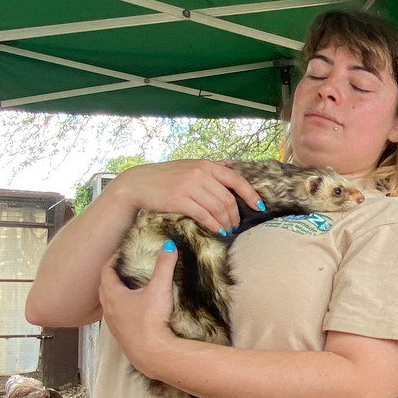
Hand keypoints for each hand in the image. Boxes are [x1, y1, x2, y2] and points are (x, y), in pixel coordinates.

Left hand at [98, 247, 177, 375]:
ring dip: (115, 296)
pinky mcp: (122, 337)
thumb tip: (168, 245)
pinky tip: (134, 312)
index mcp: (113, 295)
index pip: (106, 272)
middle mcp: (109, 310)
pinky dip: (121, 311)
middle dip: (111, 277)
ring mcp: (114, 325)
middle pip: (104, 289)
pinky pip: (117, 319)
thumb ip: (164, 265)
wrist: (152, 353)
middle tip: (123, 270)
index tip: (121, 254)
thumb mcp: (159, 289)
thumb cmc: (151, 321)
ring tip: (128, 290)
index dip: (112, 261)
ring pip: (108, 306)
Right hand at [109, 160, 264, 235]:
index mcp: (207, 165)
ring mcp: (190, 186)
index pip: (237, 180)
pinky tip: (217, 231)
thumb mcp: (190, 166)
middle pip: (228, 199)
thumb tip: (234, 166)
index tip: (259, 206)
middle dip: (236, 216)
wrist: (138, 183)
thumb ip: (212, 168)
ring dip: (226, 222)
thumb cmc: (166, 177)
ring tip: (227, 230)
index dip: (251, 195)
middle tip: (236, 225)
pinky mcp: (180, 200)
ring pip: (218, 208)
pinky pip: (204, 215)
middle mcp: (201, 174)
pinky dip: (214, 225)